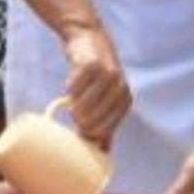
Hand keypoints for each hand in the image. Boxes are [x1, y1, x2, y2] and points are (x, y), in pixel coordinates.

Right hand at [61, 25, 132, 146]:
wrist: (89, 39)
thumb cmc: (96, 76)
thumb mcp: (105, 99)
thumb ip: (105, 124)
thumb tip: (104, 153)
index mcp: (124, 102)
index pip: (104, 131)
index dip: (88, 134)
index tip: (79, 129)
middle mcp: (120, 90)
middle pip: (91, 122)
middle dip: (78, 121)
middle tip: (75, 111)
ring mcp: (107, 77)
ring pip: (81, 107)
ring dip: (72, 105)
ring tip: (74, 97)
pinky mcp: (92, 66)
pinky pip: (73, 88)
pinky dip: (69, 89)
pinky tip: (73, 82)